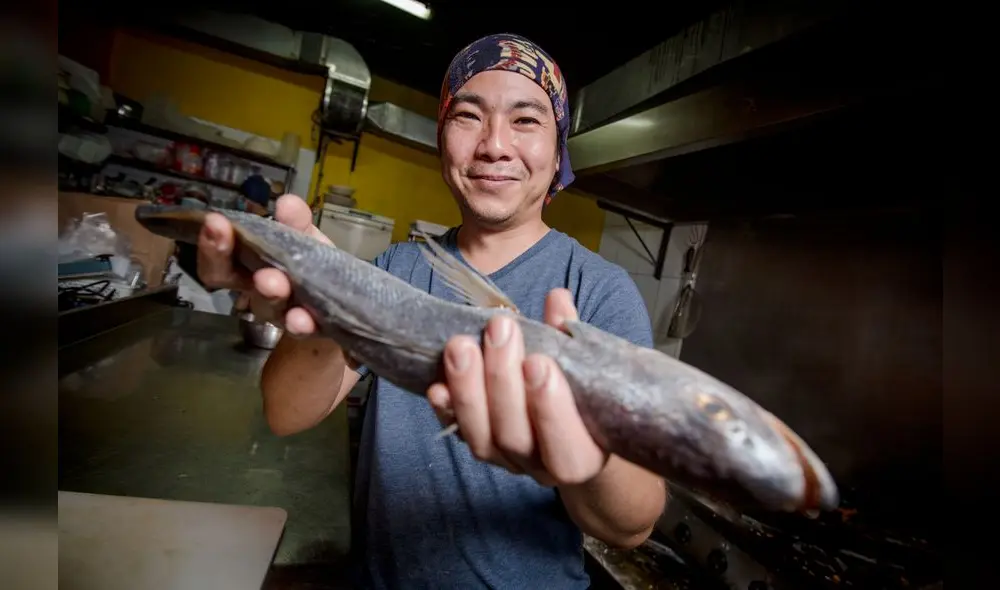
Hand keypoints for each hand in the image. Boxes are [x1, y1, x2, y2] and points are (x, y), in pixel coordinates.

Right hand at [197, 194, 330, 335]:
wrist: (346, 300)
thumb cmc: (315, 263)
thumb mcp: (307, 238)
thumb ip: (297, 222)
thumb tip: (287, 203)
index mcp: (249, 262)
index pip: (217, 256)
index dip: (211, 242)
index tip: (214, 221)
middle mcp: (254, 289)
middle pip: (225, 278)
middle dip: (221, 257)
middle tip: (222, 237)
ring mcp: (278, 312)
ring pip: (265, 305)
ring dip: (268, 292)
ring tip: (271, 281)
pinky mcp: (307, 329)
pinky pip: (301, 329)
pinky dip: (302, 323)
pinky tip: (302, 319)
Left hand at [427, 288, 609, 486]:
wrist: (570, 428)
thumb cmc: (582, 393)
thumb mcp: (586, 365)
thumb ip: (570, 336)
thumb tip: (557, 300)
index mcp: (585, 455)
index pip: (568, 450)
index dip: (550, 409)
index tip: (538, 361)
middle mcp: (543, 467)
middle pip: (515, 437)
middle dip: (502, 381)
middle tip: (499, 330)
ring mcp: (507, 461)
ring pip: (482, 439)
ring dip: (468, 390)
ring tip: (461, 345)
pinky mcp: (480, 450)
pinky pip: (456, 434)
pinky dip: (445, 409)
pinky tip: (436, 385)